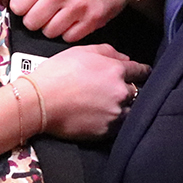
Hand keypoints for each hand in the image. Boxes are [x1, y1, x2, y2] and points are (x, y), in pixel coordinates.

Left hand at [4, 0, 141, 42]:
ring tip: (59, 16)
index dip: (21, 6)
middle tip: (44, 12)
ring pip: (48, 32)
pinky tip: (72, 21)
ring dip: (51, 28)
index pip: (17, 3)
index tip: (28, 4)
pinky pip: (68, 38)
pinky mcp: (92, 20)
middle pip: (31, 22)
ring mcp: (78, 6)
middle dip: (35, 19)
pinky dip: (68, 33)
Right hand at [25, 44, 148, 140]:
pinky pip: (118, 126)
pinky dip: (113, 122)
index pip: (140, 71)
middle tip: (117, 91)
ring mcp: (115, 113)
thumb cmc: (56, 74)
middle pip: (137, 92)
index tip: (143, 74)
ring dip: (123, 108)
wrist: (39, 102)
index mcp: (116, 70)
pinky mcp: (106, 131)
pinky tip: (101, 117)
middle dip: (130, 90)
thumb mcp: (80, 51)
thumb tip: (125, 58)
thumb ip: (107, 51)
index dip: (142, 72)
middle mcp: (120, 92)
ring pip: (130, 110)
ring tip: (109, 107)